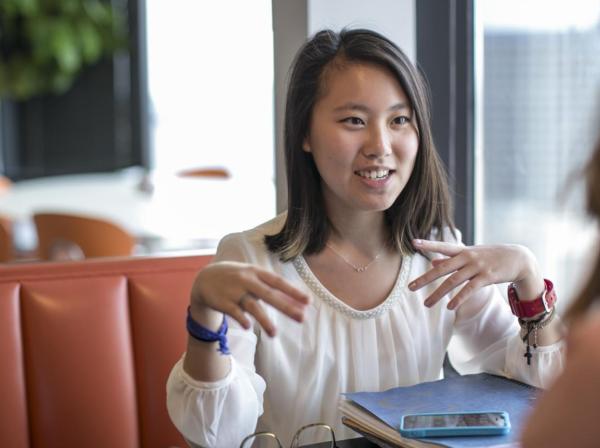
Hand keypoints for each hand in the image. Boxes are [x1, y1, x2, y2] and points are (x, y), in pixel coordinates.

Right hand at [190, 261, 310, 336]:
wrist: (205, 278)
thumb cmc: (237, 278)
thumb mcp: (253, 276)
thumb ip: (271, 287)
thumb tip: (296, 300)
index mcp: (256, 272)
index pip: (278, 282)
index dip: (293, 292)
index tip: (308, 302)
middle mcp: (247, 280)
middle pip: (269, 295)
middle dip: (286, 307)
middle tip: (302, 318)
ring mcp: (234, 291)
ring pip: (252, 306)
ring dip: (264, 320)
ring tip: (274, 334)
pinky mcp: (223, 302)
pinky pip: (234, 312)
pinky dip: (242, 319)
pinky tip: (249, 327)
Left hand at [408, 239, 543, 309]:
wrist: (520, 258)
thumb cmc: (492, 256)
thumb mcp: (471, 255)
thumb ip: (451, 259)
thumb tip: (433, 262)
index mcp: (463, 250)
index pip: (442, 246)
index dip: (428, 245)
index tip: (413, 242)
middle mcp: (467, 257)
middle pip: (442, 269)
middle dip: (425, 279)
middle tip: (410, 288)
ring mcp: (477, 267)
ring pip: (453, 281)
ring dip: (438, 294)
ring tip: (426, 304)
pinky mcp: (487, 277)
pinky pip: (469, 289)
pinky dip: (459, 299)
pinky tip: (449, 307)